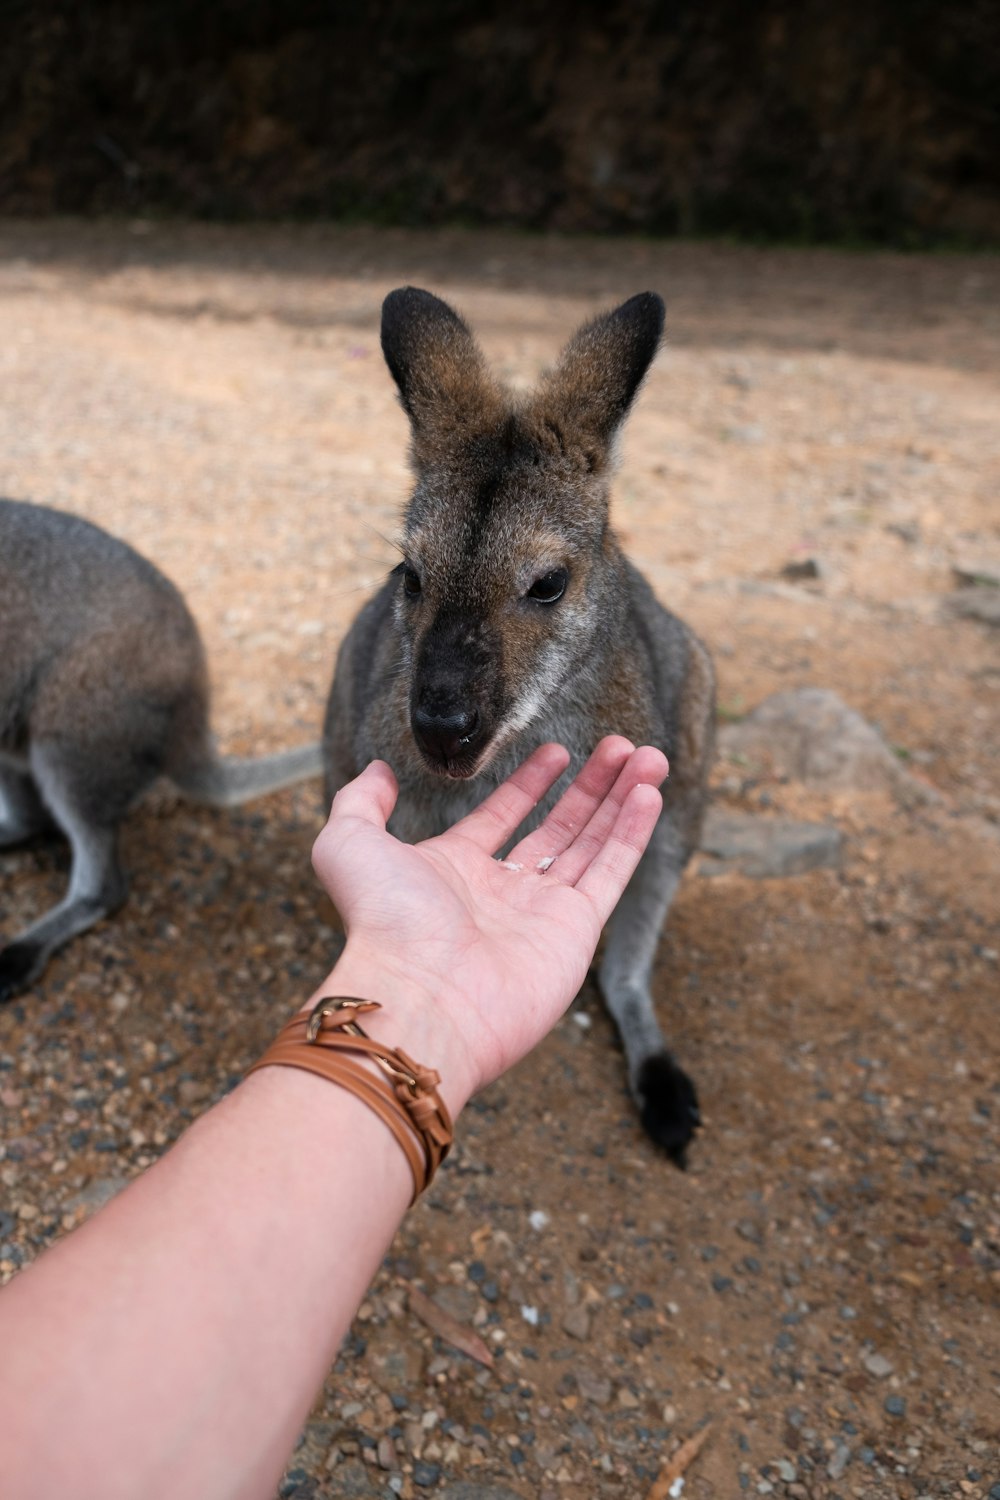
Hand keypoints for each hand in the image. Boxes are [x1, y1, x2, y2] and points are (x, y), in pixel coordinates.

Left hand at [310, 738, 667, 1109]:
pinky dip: (632, 832)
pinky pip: (610, 872)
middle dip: (591, 786)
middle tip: (620, 748)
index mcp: (454, 871)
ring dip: (622, 799)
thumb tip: (377, 770)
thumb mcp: (349, 844)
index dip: (530, 784)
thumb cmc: (382, 923)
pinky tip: (649, 793)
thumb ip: (361, 801)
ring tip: (648, 758)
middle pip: (558, 828)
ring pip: (591, 845)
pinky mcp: (575, 933)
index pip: (502, 818)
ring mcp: (541, 914)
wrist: (419, 994)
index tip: (557, 752)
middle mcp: (501, 893)